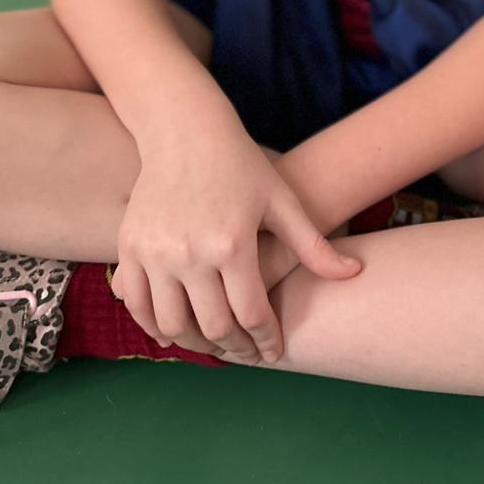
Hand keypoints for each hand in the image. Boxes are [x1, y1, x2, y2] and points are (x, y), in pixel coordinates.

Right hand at [112, 125, 360, 364]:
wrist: (185, 132)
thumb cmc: (240, 165)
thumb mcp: (282, 200)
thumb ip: (313, 245)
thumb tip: (355, 273)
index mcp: (232, 244)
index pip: (253, 315)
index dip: (267, 341)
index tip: (273, 352)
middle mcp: (190, 254)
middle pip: (214, 328)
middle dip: (236, 348)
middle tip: (248, 351)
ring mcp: (154, 253)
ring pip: (172, 325)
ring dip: (195, 343)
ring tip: (215, 342)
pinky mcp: (128, 249)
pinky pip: (137, 305)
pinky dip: (153, 326)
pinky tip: (176, 328)